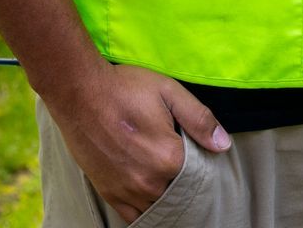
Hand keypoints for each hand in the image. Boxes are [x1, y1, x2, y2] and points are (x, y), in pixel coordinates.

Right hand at [45, 62, 229, 222]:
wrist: (79, 93)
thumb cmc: (125, 88)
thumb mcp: (168, 92)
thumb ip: (199, 119)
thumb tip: (223, 145)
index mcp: (169, 158)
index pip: (198, 174)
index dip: (200, 163)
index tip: (194, 151)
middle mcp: (149, 182)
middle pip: (179, 193)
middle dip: (183, 181)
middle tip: (176, 160)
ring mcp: (127, 191)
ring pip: (159, 207)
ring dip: (166, 196)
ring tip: (164, 176)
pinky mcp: (109, 194)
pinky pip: (134, 217)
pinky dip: (146, 210)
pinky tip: (150, 197)